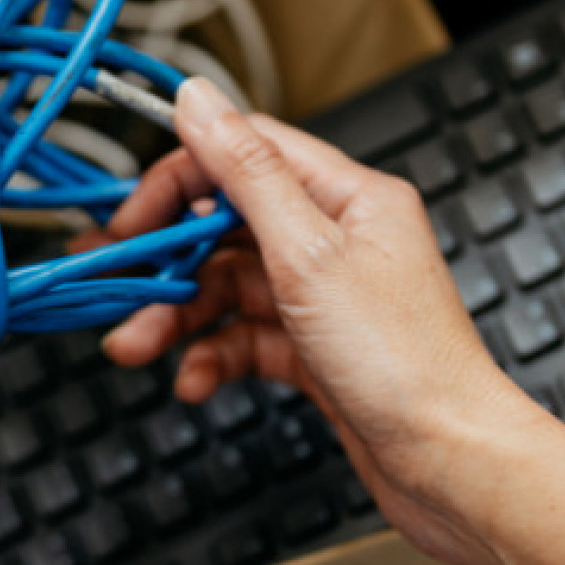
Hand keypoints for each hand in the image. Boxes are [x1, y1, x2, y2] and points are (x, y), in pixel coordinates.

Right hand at [100, 79, 547, 564]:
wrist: (450, 465)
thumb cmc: (406, 364)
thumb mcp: (308, 254)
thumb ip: (247, 174)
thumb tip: (200, 98)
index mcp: (350, 198)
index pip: (247, 154)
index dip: (180, 177)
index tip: (129, 214)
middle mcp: (339, 241)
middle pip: (227, 226)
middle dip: (166, 260)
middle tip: (115, 282)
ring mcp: (326, 299)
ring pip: (228, 288)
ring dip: (176, 317)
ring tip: (136, 347)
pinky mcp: (316, 352)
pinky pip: (245, 339)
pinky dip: (212, 356)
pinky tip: (195, 381)